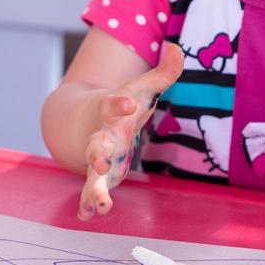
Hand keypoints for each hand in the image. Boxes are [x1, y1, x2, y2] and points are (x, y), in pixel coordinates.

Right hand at [78, 42, 183, 220]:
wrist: (87, 119)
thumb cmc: (122, 104)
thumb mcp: (141, 87)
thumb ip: (162, 72)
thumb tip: (177, 48)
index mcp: (112, 111)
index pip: (114, 105)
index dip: (120, 104)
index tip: (128, 103)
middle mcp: (102, 135)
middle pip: (97, 144)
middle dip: (96, 154)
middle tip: (98, 162)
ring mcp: (98, 157)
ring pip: (93, 175)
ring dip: (94, 189)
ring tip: (100, 204)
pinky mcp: (99, 177)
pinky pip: (91, 192)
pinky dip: (88, 204)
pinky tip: (87, 216)